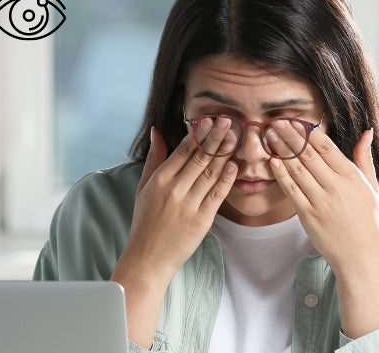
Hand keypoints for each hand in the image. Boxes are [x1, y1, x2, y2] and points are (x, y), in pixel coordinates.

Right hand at [120, 117, 238, 280]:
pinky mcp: (202, 221)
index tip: (210, 120)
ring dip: (225, 153)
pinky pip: (218, 195)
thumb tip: (157, 131)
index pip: (183, 151)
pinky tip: (234, 164)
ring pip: (211, 173)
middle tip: (229, 121)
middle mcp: (174, 191)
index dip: (198, 134)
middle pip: (200, 158)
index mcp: (159, 181)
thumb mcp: (143, 187)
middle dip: (216, 137)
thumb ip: (153, 158)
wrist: (148, 258)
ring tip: (235, 137)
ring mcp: (189, 206)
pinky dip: (227, 178)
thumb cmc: (145, 222)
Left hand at [265, 123, 378, 270]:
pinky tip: (272, 161)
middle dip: (290, 136)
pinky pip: (291, 190)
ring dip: (281, 150)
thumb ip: (364, 158)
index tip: (294, 120)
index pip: (326, 147)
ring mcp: (321, 201)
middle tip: (275, 121)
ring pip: (297, 169)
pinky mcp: (308, 215)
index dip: (308, 132)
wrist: (361, 255)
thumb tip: (367, 132)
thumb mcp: (372, 186)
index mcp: (351, 177)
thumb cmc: (367, 220)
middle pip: (308, 154)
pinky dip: (281, 174)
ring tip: (268, 136)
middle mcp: (336, 186)